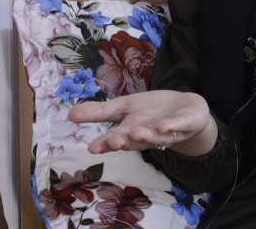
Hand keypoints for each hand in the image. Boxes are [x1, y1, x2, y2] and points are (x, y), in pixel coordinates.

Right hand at [68, 90, 217, 156]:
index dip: (105, 144)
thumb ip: (99, 112)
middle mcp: (147, 136)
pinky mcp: (185, 124)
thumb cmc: (151, 111)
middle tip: (114, 141)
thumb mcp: (123, 108)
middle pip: (134, 142)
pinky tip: (165, 125)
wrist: (185, 109)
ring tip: (136, 132)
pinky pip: (179, 126)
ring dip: (146, 136)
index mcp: (130, 132)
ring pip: (156, 137)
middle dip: (125, 142)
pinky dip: (173, 127)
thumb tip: (69, 115)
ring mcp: (167, 132)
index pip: (115, 139)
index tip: (92, 148)